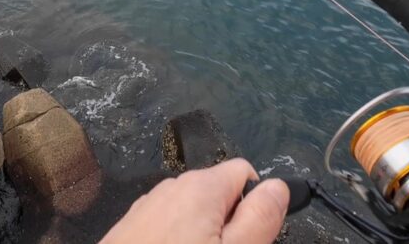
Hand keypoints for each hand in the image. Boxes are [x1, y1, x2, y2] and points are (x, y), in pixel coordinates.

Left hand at [100, 158, 288, 243]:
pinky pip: (167, 227)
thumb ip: (260, 217)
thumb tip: (278, 186)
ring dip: (201, 236)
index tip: (249, 240)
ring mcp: (147, 207)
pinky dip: (175, 243)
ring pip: (192, 213)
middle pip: (218, 195)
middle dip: (228, 225)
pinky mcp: (130, 228)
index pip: (245, 172)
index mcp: (201, 187)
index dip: (255, 206)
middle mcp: (172, 187)